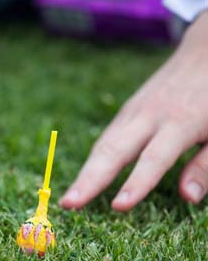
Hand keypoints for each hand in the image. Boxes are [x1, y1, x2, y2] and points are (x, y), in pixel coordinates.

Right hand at [60, 14, 207, 211]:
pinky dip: (93, 160)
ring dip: (84, 172)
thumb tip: (187, 197)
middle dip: (90, 179)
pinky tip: (85, 178)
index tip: (118, 206)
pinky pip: (107, 138)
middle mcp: (150, 115)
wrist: (203, 54)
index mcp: (180, 122)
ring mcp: (135, 111)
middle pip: (114, 150)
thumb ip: (205, 166)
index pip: (154, 159)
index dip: (136, 184)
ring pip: (104, 144)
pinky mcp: (128, 111)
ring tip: (68, 199)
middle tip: (68, 203)